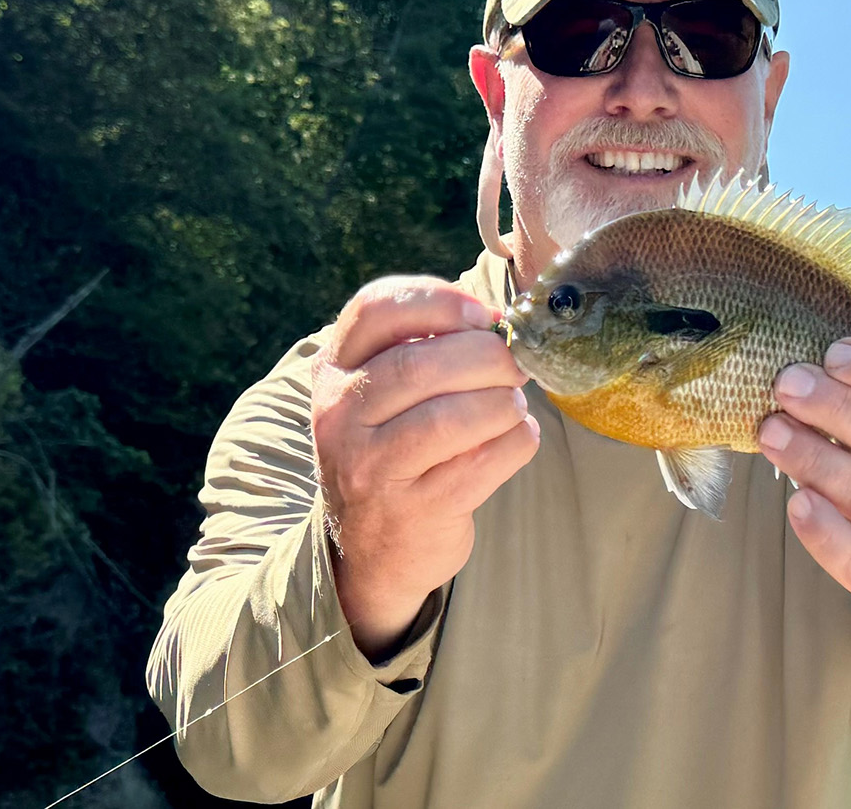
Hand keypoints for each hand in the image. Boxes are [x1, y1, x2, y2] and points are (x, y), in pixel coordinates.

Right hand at [311, 275, 539, 659]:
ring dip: (501, 403)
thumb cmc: (392, 449)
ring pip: (450, 417)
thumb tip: (497, 323)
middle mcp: (341, 416)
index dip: (438, 299)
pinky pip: (481, 463)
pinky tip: (518, 436)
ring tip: (514, 404)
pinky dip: (515, 442)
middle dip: (487, 356)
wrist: (370, 549)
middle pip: (420, 363)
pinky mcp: (413, 511)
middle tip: (516, 364)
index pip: (375, 309)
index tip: (482, 314)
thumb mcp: (380, 394)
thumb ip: (423, 349)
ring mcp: (371, 468)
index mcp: (333, 371)